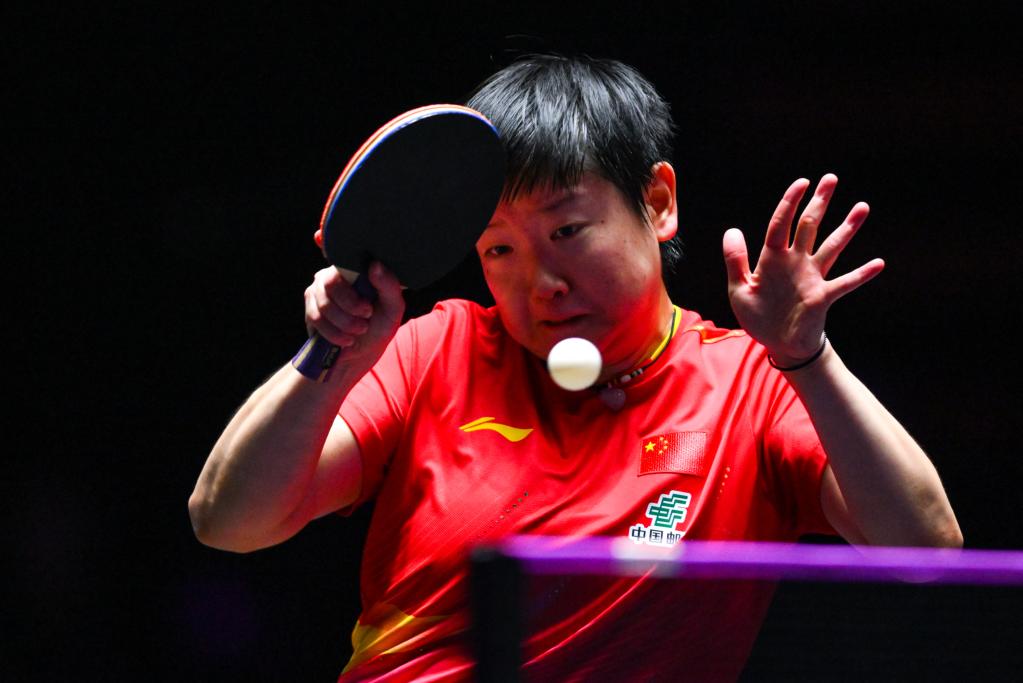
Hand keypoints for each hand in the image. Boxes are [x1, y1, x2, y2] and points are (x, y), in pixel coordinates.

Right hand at [303, 262, 404, 367]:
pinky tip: (346, 339)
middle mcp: (331, 275)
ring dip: (346, 323)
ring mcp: (317, 292)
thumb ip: (388, 285)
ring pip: (325, 305)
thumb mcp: (393, 307)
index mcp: (352, 269)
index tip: (368, 309)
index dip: (355, 287)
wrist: (364, 352)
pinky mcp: (310, 310)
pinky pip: (317, 319)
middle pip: (331, 283)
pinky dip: (335, 333)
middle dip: (351, 307)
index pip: (344, 264)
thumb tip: (375, 265)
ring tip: (359, 330)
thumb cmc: (380, 324)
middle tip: (366, 319)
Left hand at [722, 174, 883, 365]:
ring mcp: (812, 278)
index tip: (802, 182)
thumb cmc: (759, 317)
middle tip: (831, 178)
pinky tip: (879, 263)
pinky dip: (861, 274)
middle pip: (809, 226)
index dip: (789, 203)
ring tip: (862, 207)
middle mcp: (796, 263)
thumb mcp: (739, 290)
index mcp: (772, 259)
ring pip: (832, 247)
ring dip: (847, 228)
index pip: (780, 224)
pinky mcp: (823, 297)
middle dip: (819, 202)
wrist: (779, 344)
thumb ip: (735, 261)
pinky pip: (845, 283)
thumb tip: (732, 230)